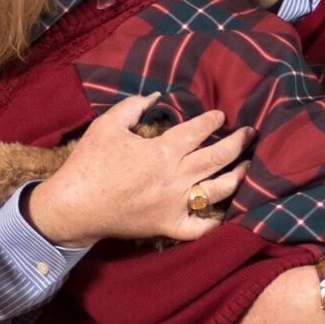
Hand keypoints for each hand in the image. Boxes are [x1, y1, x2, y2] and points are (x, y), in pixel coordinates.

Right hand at [27, 94, 252, 248]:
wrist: (74, 206)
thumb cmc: (90, 162)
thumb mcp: (108, 125)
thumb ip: (134, 105)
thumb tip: (157, 95)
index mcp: (163, 150)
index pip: (199, 130)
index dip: (213, 120)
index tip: (221, 115)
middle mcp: (175, 177)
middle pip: (218, 157)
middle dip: (239, 142)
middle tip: (250, 134)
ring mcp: (174, 204)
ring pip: (217, 190)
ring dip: (237, 176)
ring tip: (247, 166)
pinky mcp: (168, 226)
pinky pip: (199, 228)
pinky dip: (215, 222)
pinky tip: (225, 211)